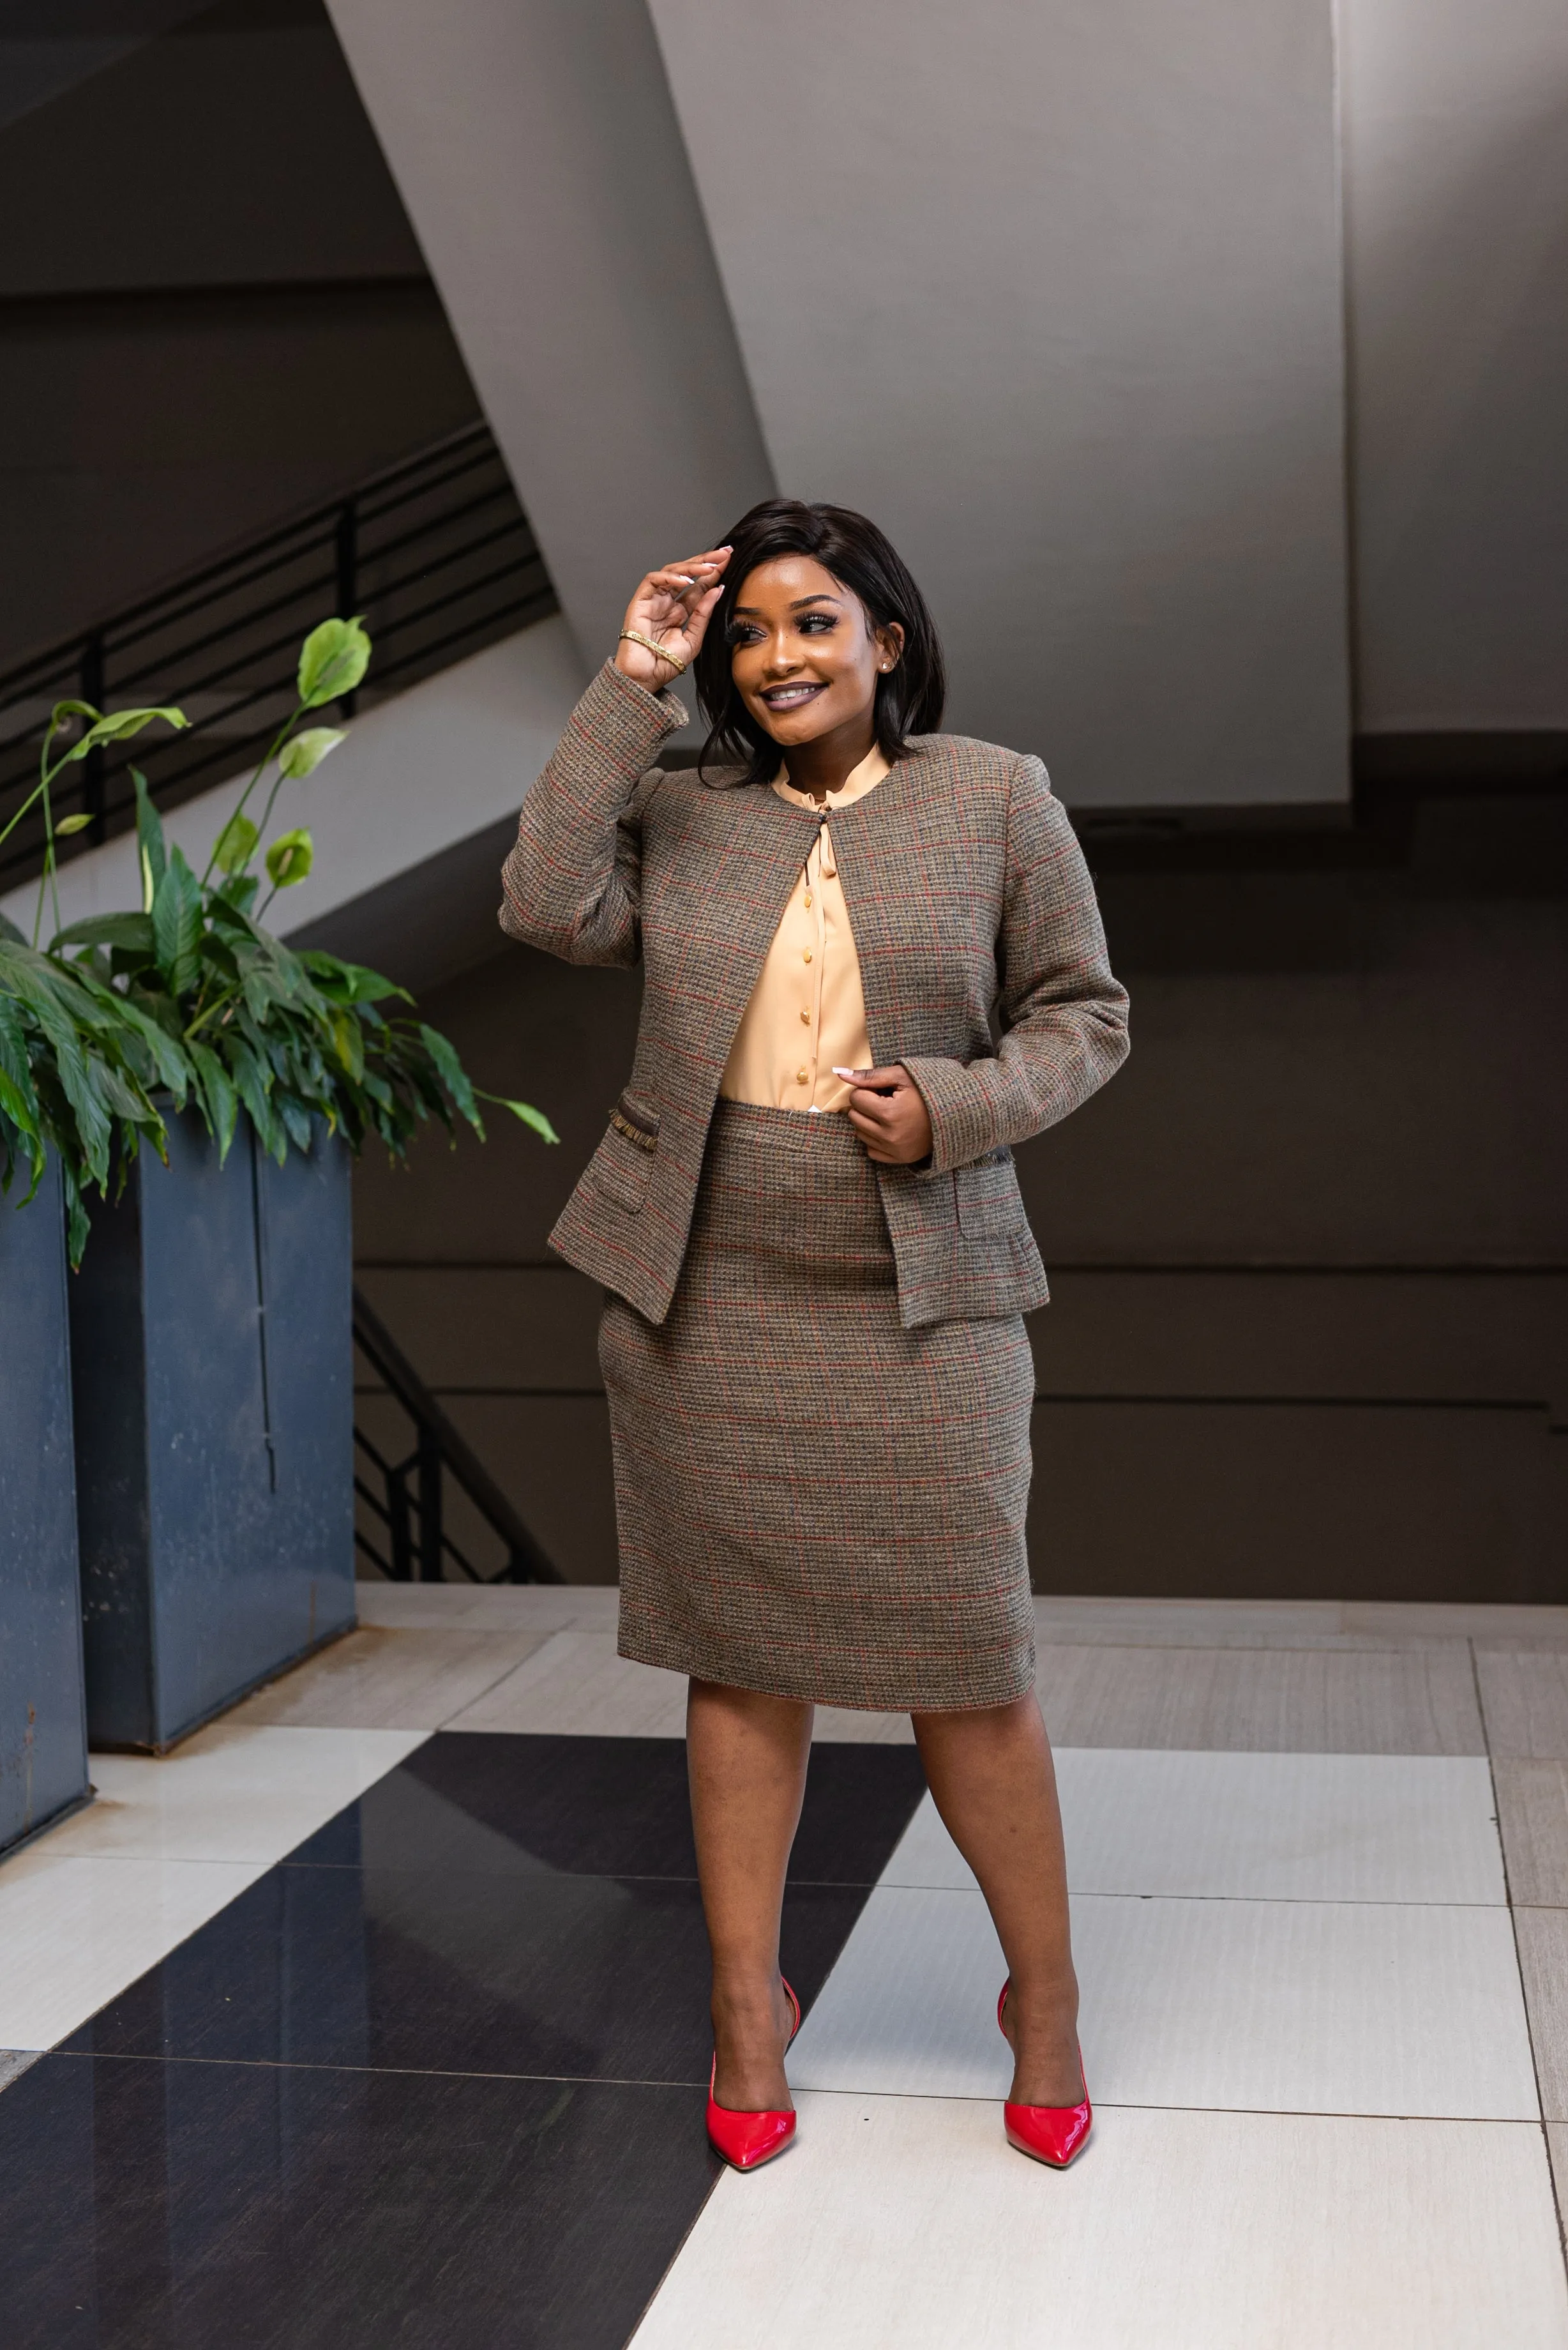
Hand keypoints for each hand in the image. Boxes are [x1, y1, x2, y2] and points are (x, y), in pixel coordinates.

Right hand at [614, 546, 731, 688]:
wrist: (645, 677)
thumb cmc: (665, 663)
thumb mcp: (694, 638)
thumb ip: (704, 614)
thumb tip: (718, 590)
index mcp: (681, 611)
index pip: (699, 586)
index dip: (714, 573)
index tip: (730, 561)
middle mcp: (668, 602)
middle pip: (688, 574)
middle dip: (706, 561)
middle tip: (724, 553)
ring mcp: (654, 600)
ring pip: (672, 571)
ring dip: (691, 566)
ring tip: (710, 567)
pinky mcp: (641, 600)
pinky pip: (653, 580)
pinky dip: (669, 577)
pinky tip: (685, 580)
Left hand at [834, 1065, 933, 1165]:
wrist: (955, 1112)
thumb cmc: (927, 1090)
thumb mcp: (901, 1076)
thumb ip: (869, 1076)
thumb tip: (839, 1074)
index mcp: (890, 1113)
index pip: (856, 1098)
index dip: (867, 1090)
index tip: (882, 1090)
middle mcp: (889, 1136)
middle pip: (854, 1117)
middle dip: (865, 1106)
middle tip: (885, 1100)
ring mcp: (894, 1150)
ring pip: (860, 1134)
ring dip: (868, 1121)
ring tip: (889, 1113)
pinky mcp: (898, 1159)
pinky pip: (871, 1150)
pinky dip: (875, 1139)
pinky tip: (889, 1128)